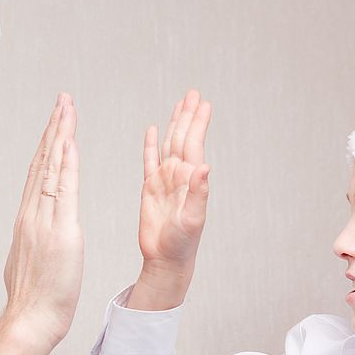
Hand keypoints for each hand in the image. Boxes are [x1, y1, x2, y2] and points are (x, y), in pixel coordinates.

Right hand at [0, 93, 83, 347]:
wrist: (30, 320)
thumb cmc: (34, 298)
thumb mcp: (30, 258)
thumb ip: (33, 238)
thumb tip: (34, 230)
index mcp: (29, 219)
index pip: (39, 172)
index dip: (48, 144)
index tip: (55, 122)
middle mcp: (33, 213)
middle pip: (43, 162)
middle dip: (54, 128)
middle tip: (62, 100)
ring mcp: (44, 221)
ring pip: (52, 169)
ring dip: (60, 135)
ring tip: (67, 108)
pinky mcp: (60, 231)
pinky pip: (63, 190)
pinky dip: (66, 164)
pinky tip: (69, 142)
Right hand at [127, 89, 211, 309]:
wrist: (165, 260)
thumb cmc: (182, 243)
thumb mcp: (193, 219)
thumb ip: (199, 192)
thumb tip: (205, 166)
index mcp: (190, 179)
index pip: (194, 144)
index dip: (198, 123)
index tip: (203, 103)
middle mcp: (179, 176)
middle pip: (183, 138)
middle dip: (188, 116)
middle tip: (193, 94)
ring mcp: (164, 180)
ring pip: (169, 145)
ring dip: (175, 124)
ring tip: (180, 104)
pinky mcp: (150, 188)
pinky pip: (149, 160)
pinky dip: (151, 144)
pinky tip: (154, 130)